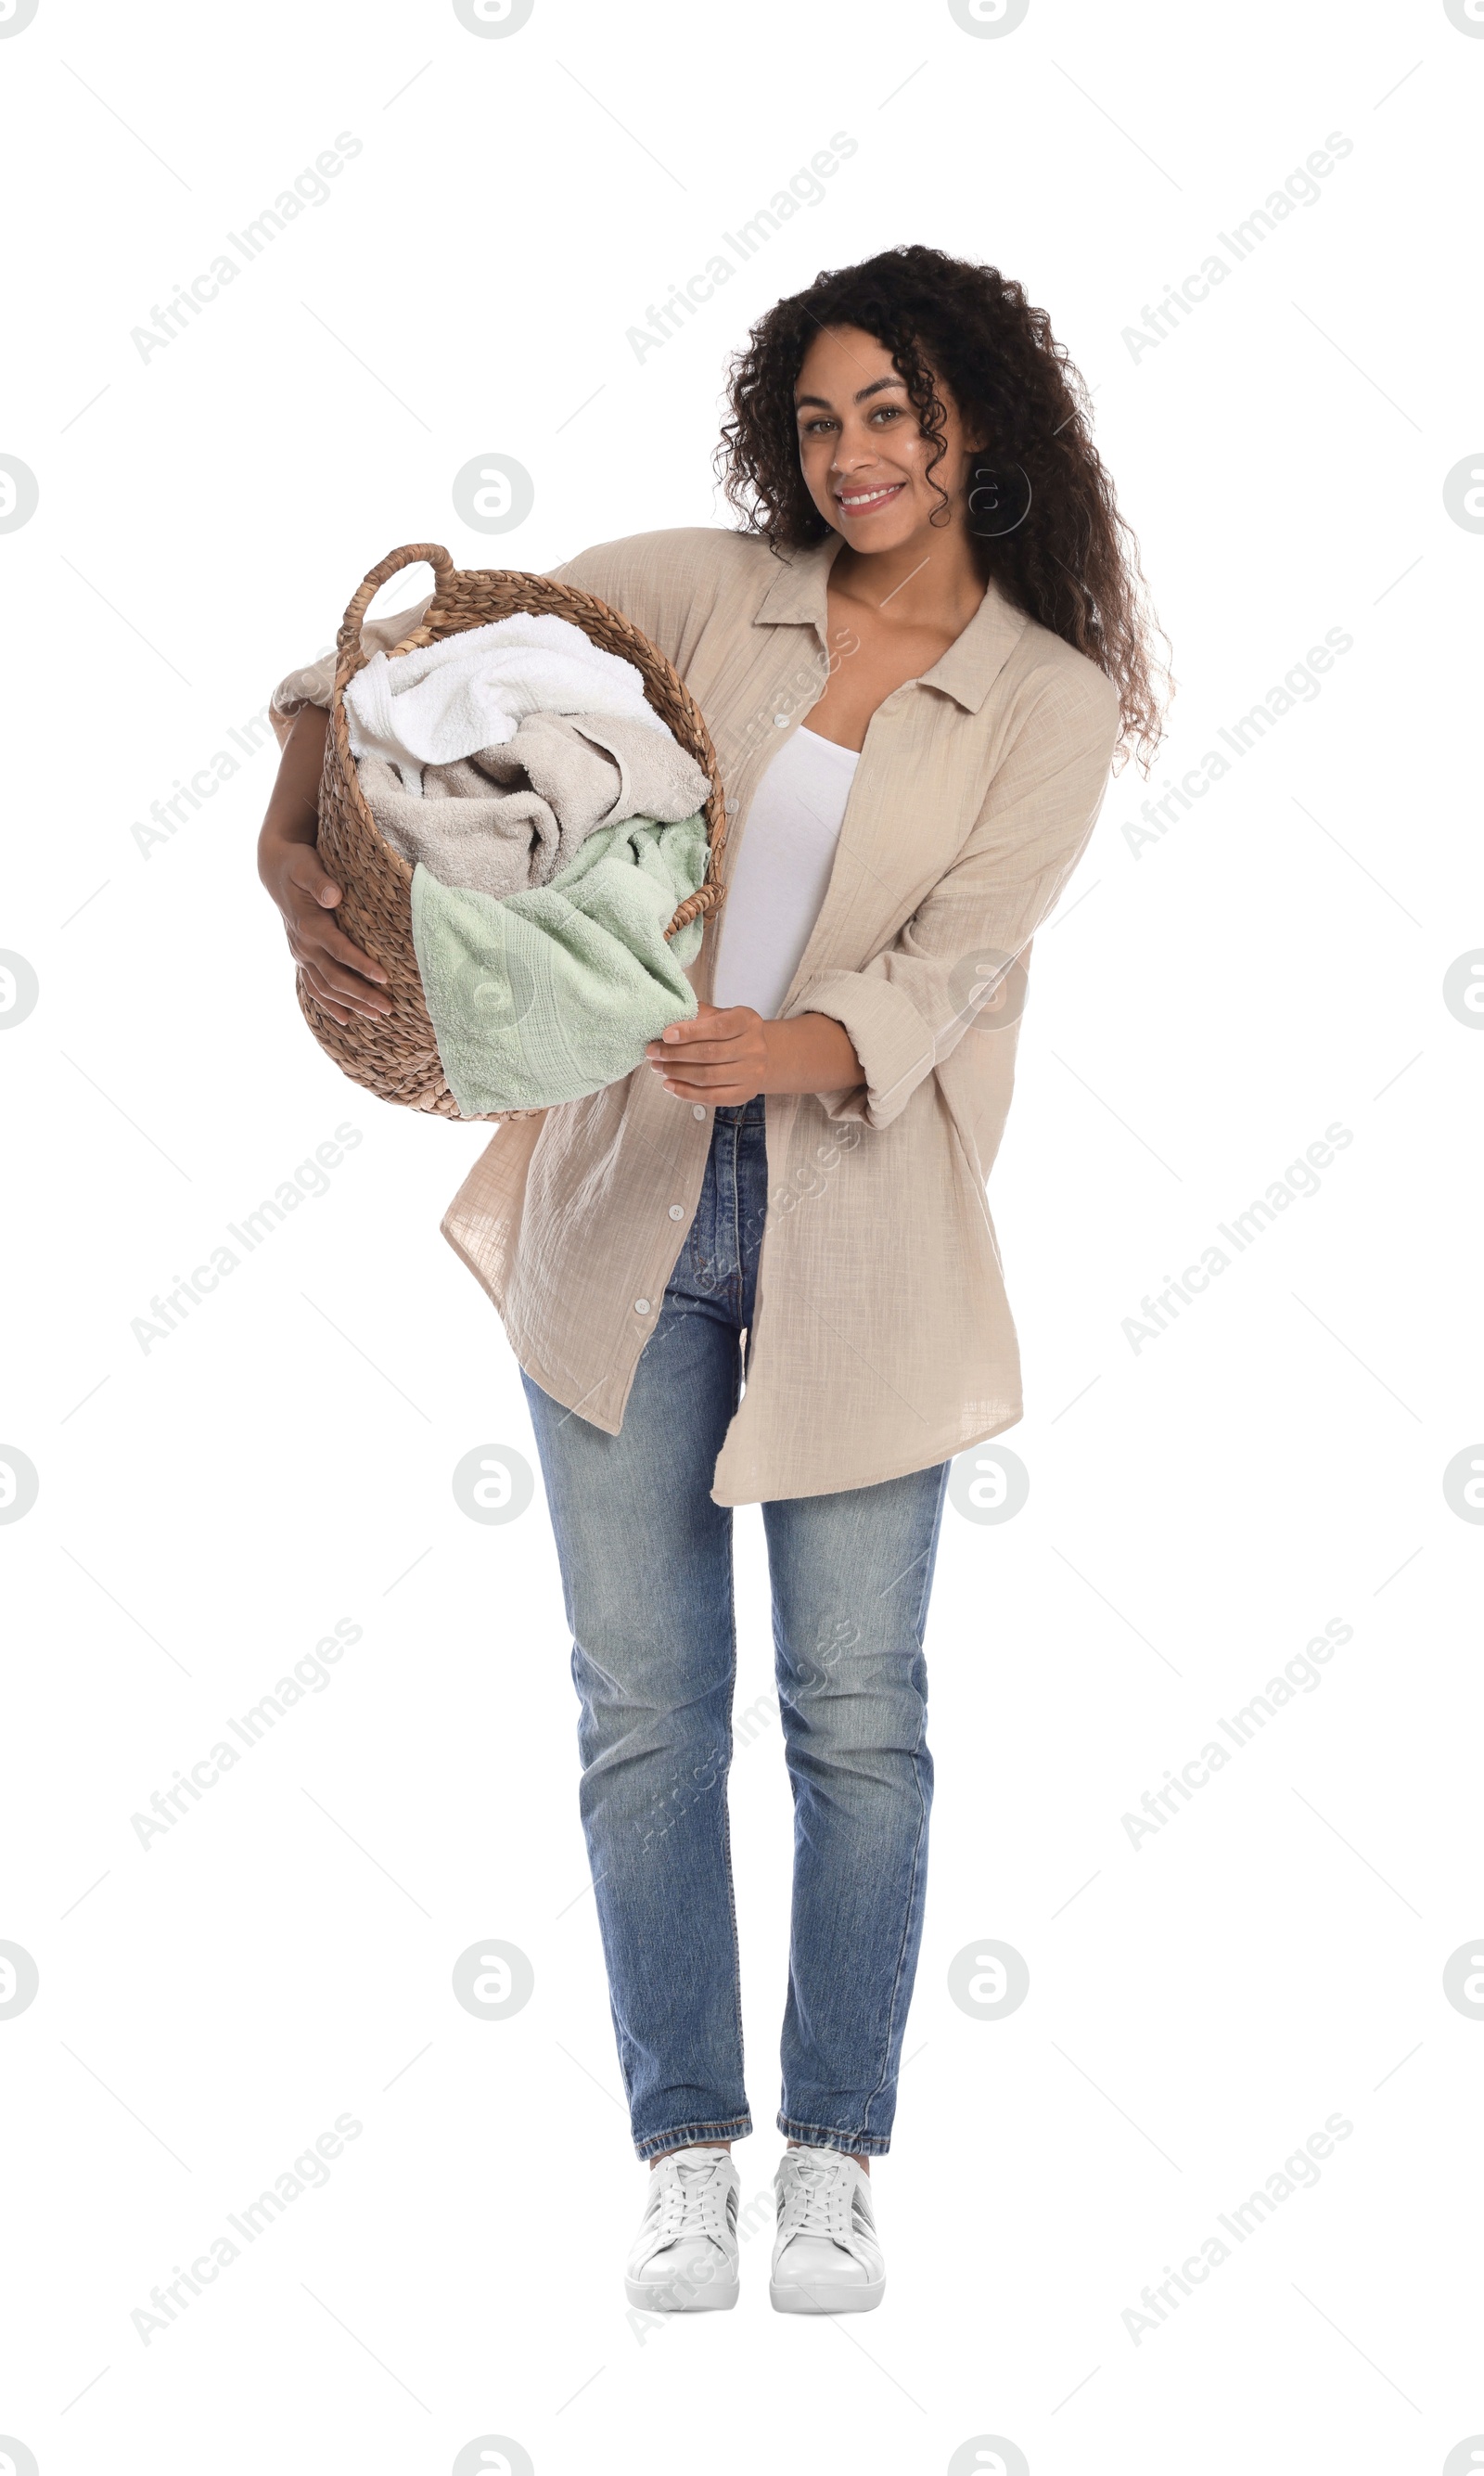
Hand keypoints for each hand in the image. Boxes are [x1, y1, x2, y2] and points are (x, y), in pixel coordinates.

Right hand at [257, 705, 389, 1027]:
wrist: (276, 852)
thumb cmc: (315, 829)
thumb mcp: (329, 807)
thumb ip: (356, 793)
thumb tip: (374, 760)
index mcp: (298, 870)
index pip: (308, 882)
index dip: (323, 894)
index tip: (341, 903)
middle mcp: (294, 908)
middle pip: (319, 941)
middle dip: (352, 963)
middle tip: (385, 981)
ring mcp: (295, 932)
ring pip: (319, 969)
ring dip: (351, 992)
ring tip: (384, 1009)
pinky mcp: (302, 948)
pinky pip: (315, 981)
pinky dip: (334, 1002)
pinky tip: (354, 1021)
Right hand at [261, 836, 391, 1026]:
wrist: (276, 870)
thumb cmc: (298, 865)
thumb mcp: (307, 866)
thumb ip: (321, 882)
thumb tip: (333, 896)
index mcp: (309, 924)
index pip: (339, 950)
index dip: (361, 965)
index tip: (385, 977)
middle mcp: (303, 944)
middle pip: (334, 977)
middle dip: (361, 994)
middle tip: (388, 1008)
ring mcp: (300, 954)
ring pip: (325, 988)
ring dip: (351, 1004)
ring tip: (377, 1016)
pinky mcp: (301, 957)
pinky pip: (313, 987)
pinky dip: (329, 1005)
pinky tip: (346, 1019)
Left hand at [644, 1003, 862, 1103]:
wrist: (759, 1055)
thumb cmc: (731, 1032)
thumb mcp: (720, 1015)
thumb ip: (698, 1015)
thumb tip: (666, 1016)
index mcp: (748, 1021)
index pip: (718, 1027)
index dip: (690, 1032)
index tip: (665, 1034)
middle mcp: (755, 1047)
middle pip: (709, 1054)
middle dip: (675, 1054)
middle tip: (652, 1052)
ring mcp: (753, 1073)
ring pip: (708, 1077)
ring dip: (676, 1073)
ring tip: (657, 1067)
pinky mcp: (745, 1094)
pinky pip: (711, 1097)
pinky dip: (686, 1093)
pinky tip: (669, 1085)